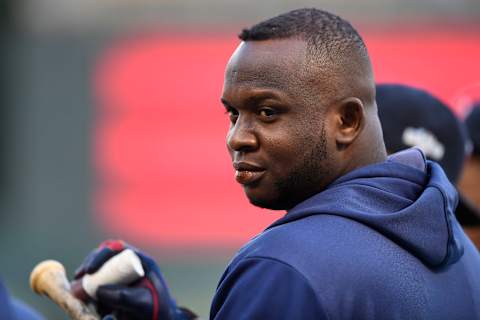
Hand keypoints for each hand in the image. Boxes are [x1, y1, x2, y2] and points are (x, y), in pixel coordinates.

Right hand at [75, 240, 194, 319]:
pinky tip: (87, 303)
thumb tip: (100, 290)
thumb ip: (125, 297)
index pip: (118, 249)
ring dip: (86, 281)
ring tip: (79, 294)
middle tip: (78, 277)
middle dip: (89, 265)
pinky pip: (96, 286)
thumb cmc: (157, 310)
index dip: (101, 256)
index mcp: (141, 261)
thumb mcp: (144, 304)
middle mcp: (129, 265)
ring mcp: (121, 276)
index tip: (89, 270)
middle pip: (105, 257)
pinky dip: (88, 294)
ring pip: (98, 271)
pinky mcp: (113, 288)